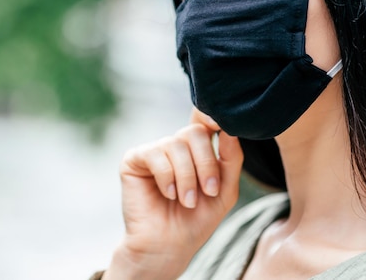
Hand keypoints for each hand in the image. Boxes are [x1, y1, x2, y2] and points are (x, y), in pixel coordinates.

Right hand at [104, 108, 243, 279]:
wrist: (168, 246)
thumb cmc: (196, 220)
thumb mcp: (224, 190)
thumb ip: (231, 159)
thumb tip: (231, 130)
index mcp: (196, 150)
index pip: (205, 122)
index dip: (213, 119)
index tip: (223, 126)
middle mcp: (174, 146)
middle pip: (194, 132)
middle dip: (206, 163)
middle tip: (208, 190)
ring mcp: (154, 152)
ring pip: (175, 144)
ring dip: (187, 176)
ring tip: (187, 201)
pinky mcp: (134, 160)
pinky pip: (154, 154)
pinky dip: (167, 176)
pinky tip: (168, 194)